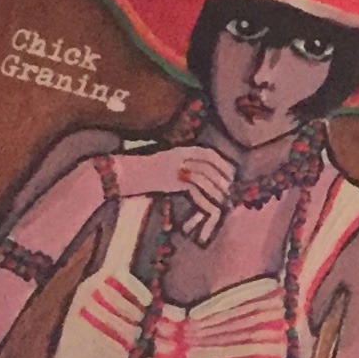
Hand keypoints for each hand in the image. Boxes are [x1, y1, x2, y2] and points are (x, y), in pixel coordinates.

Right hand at [113, 147, 235, 241]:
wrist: (126, 174)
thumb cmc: (145, 172)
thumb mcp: (168, 164)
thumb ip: (184, 167)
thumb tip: (201, 177)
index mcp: (181, 149)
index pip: (208, 153)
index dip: (222, 163)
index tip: (231, 174)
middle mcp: (180, 156)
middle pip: (209, 165)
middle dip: (223, 178)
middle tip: (231, 190)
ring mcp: (176, 167)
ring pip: (205, 179)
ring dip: (217, 192)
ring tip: (224, 201)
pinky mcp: (173, 181)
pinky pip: (195, 191)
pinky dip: (205, 201)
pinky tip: (211, 208)